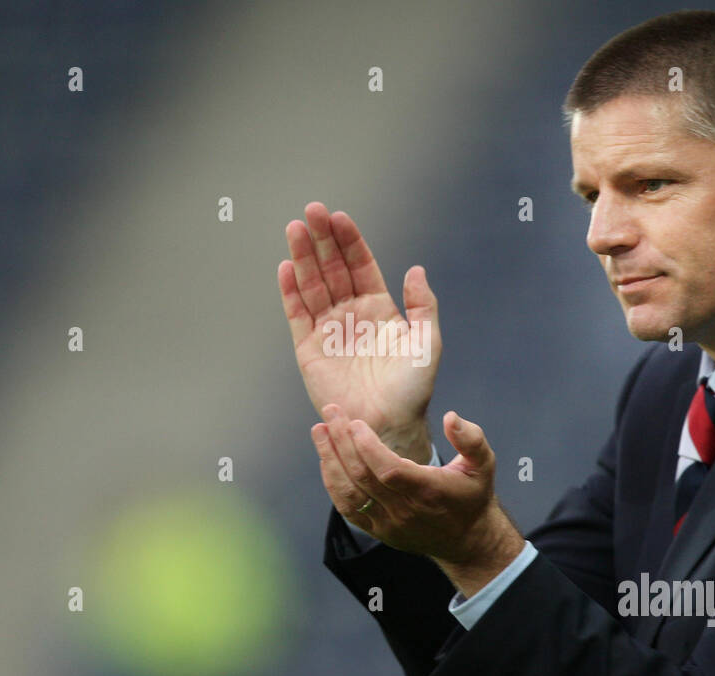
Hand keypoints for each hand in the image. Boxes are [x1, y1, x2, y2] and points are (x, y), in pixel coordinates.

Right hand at [279, 202, 440, 462]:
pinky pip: (298, 315)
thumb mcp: (428, 342)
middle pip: (332, 268)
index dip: (350, 241)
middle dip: (322, 239)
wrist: (390, 424)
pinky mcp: (309, 350)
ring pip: (313, 285)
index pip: (360, 266)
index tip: (340, 217)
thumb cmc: (413, 389)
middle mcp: (351, 314)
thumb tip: (415, 269)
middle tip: (312, 211)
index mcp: (379, 308)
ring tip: (295, 229)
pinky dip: (291, 291)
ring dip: (303, 257)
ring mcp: (329, 330)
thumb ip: (423, 305)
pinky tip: (286, 266)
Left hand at [311, 404, 524, 596]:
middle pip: (363, 476)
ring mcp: (388, 523)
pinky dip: (332, 483)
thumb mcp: (483, 464)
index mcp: (429, 491)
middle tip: (331, 412)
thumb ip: (471, 439)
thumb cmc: (472, 495)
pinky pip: (347, 508)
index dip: (368, 447)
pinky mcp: (377, 530)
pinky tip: (326, 458)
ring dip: (330, 460)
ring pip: (349, 493)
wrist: (466, 539)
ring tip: (319, 430)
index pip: (389, 470)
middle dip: (342, 441)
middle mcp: (405, 511)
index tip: (356, 422)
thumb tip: (451, 417)